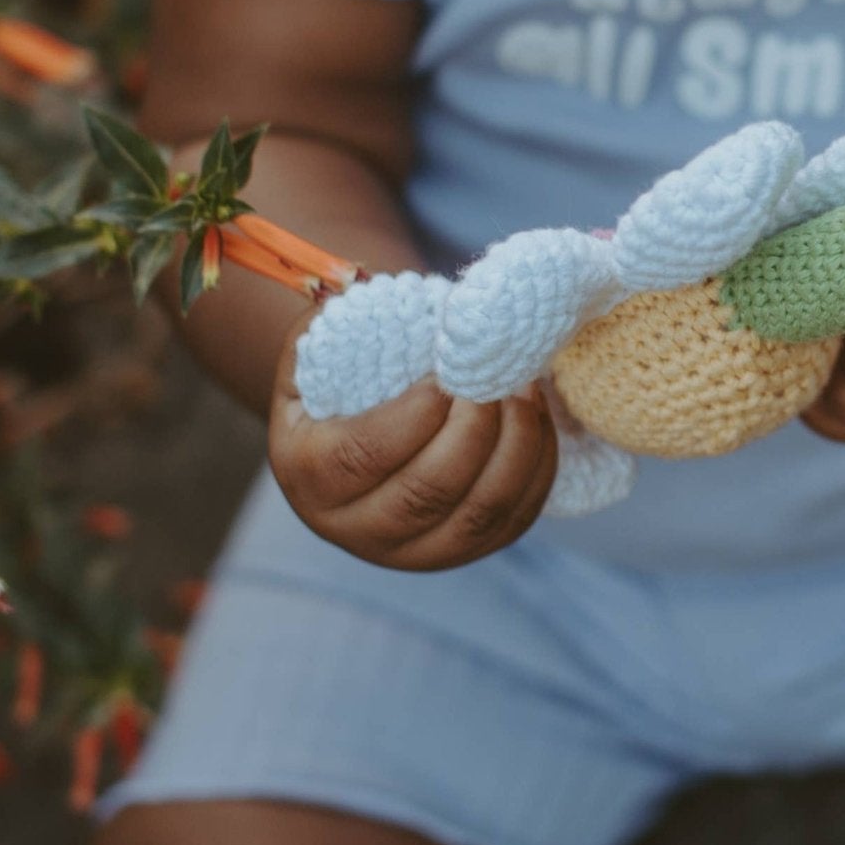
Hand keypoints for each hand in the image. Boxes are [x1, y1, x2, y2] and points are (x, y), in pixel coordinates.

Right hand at [268, 305, 558, 570]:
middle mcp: (356, 528)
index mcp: (309, 476)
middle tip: (498, 378)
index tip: (446, 374)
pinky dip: (536, 469)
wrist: (360, 430)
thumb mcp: (321, 346)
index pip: (362, 456)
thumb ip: (341, 321)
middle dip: (475, 429)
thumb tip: (387, 291)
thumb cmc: (342, 375)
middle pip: (427, 493)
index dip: (413, 415)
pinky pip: (514, 520)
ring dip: (515, 447)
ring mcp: (414, 552)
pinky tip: (536, 420)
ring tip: (525, 390)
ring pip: (480, 514)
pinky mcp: (465, 552)